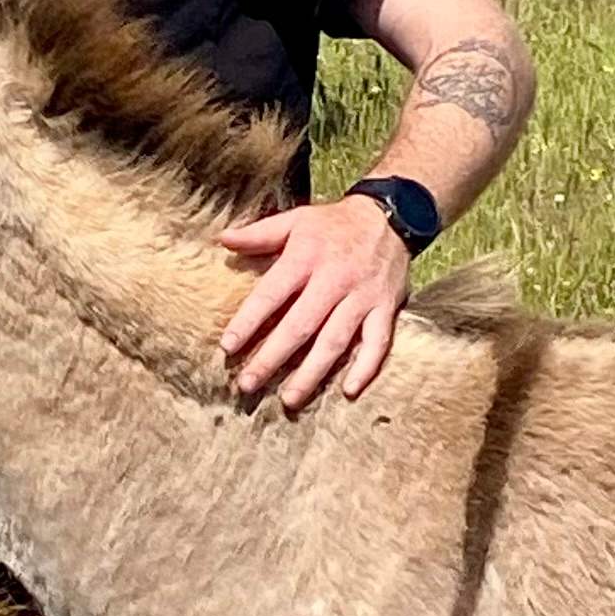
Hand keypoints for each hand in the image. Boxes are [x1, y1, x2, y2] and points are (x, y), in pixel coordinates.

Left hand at [217, 195, 410, 410]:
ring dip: (311, 373)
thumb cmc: (334, 223)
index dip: (248, 321)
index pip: (271, 294)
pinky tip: (348, 390)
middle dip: (272, 357)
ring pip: (335, 340)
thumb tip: (223, 240)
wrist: (391, 215)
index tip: (228, 347)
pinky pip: (378, 342)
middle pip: (300, 326)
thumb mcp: (296, 219)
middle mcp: (334, 280)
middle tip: (247, 384)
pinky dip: (366, 367)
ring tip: (288, 399)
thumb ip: (259, 234)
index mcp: (306, 258)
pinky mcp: (386, 308)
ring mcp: (362, 297)